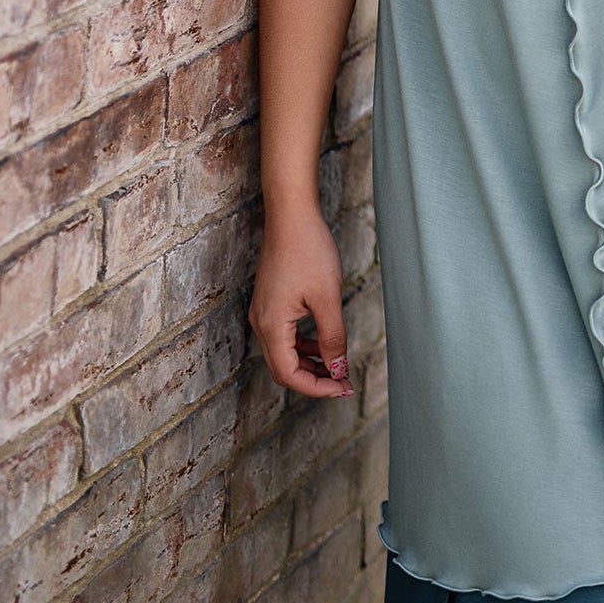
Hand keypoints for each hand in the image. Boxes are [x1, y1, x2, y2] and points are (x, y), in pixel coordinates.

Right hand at [249, 203, 355, 398]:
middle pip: (283, 368)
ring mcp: (263, 311)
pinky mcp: (270, 302)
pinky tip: (324, 341)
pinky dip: (303, 344)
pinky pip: (284, 335)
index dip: (317, 387)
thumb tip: (338, 369)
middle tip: (343, 382)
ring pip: (284, 352)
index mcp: (271, 326)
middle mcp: (260, 322)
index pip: (289, 375)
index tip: (343, 387)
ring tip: (337, 364)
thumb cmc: (309, 251)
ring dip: (309, 362)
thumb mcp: (327, 298)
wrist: (292, 215)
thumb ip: (332, 338)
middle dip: (314, 379)